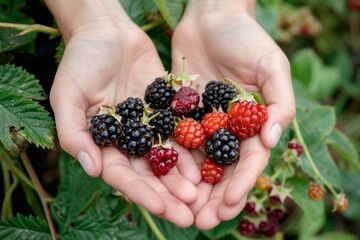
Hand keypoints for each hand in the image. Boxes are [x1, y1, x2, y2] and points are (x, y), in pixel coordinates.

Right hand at [47, 1, 198, 226]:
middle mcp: (128, 140)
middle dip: (169, 195)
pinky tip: (207, 163)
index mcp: (104, 142)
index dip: (142, 193)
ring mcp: (149, 126)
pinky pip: (181, 132)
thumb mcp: (67, 95)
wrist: (107, 32)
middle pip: (150, 174)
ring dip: (184, 177)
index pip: (123, 176)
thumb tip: (91, 169)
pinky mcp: (166, 110)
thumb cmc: (80, 61)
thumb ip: (74, 131)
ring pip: (168, 158)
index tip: (163, 209)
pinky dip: (192, 149)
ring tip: (202, 195)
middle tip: (190, 214)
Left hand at [171, 0, 295, 228]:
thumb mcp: (271, 65)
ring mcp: (202, 123)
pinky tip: (162, 182)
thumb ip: (279, 102)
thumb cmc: (246, 38)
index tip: (228, 203)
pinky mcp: (179, 113)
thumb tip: (273, 141)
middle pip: (221, 169)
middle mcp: (226, 128)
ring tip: (182, 212)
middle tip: (202, 221)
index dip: (241, 183)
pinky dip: (169, 162)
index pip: (248, 160)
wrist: (211, 18)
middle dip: (213, 196)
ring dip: (190, 189)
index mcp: (252, 123)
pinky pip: (174, 140)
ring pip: (197, 162)